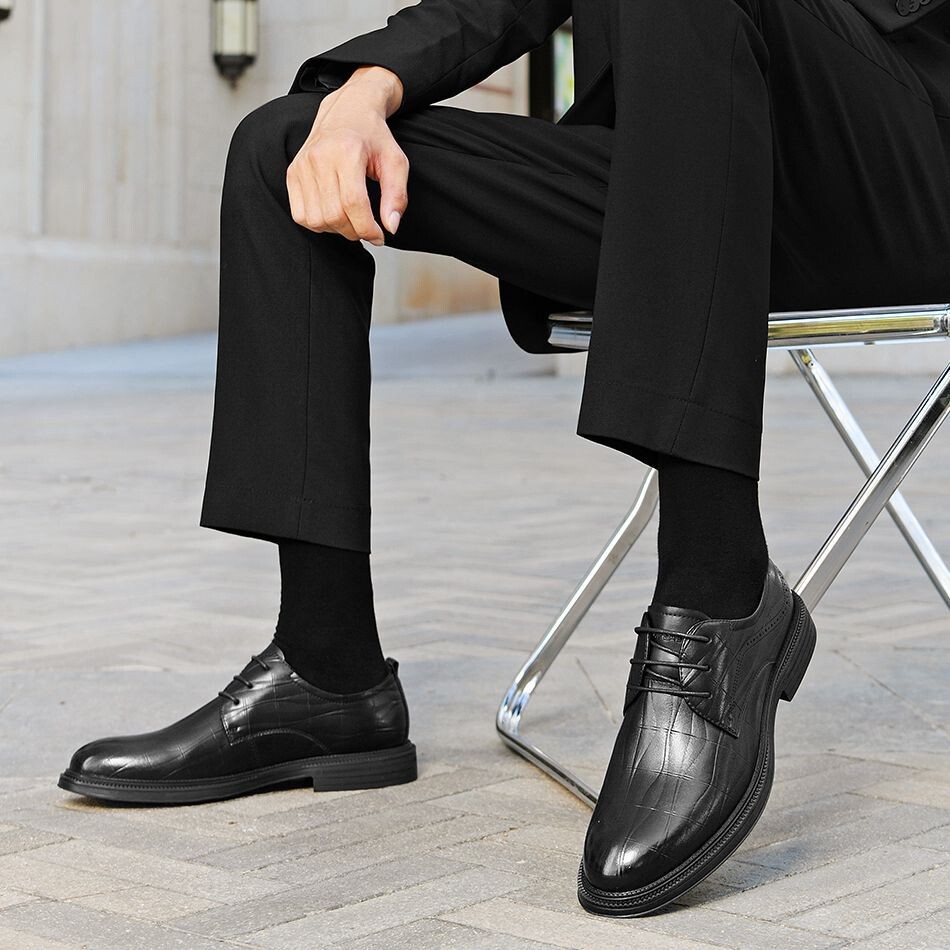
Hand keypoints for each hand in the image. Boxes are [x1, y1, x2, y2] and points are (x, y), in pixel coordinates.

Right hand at [287, 66, 407, 245]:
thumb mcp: (396, 162)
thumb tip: (391, 227)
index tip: (379, 236)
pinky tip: (333, 214)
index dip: (368, 229)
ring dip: (337, 229)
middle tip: (367, 228)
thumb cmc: (373, 137)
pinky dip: (319, 224)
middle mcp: (319, 157)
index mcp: (347, 151)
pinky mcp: (292, 173)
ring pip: (317, 220)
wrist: (347, 111)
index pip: (354, 204)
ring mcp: (302, 166)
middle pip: (335, 215)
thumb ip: (397, 196)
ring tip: (351, 219)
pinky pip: (301, 215)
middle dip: (355, 231)